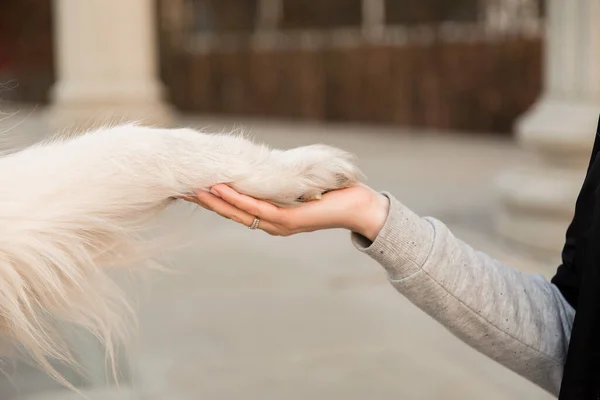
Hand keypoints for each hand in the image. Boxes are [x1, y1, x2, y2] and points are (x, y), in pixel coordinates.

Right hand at [186, 183, 389, 240]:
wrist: (359, 207)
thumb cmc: (330, 194)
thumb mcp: (296, 186)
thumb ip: (277, 181)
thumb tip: (261, 165)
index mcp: (269, 218)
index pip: (233, 208)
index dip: (211, 198)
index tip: (190, 185)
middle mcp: (269, 224)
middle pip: (229, 212)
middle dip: (205, 200)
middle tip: (180, 188)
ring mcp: (277, 225)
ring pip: (237, 211)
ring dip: (214, 199)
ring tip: (192, 187)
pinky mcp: (287, 220)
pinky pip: (256, 208)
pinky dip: (236, 198)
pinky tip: (220, 187)